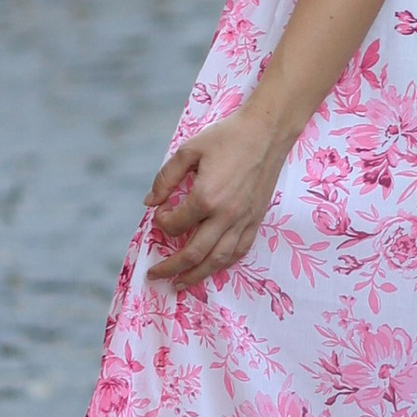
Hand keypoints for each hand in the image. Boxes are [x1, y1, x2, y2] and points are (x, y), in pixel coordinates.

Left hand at [145, 105, 286, 290]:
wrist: (266, 133)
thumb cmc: (226, 137)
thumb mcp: (189, 150)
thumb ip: (166, 178)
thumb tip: (150, 203)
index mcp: (206, 197)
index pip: (175, 225)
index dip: (162, 223)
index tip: (159, 215)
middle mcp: (225, 216)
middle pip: (193, 254)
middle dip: (170, 268)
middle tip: (155, 274)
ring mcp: (242, 221)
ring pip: (217, 260)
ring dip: (196, 275)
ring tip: (180, 283)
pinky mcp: (255, 221)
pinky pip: (238, 252)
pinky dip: (223, 264)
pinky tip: (212, 267)